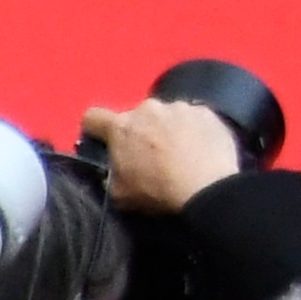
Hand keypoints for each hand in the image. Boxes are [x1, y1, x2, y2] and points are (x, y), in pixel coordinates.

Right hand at [80, 100, 241, 214]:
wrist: (207, 187)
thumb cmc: (157, 191)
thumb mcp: (118, 192)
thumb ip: (109, 173)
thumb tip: (113, 167)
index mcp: (121, 126)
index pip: (93, 117)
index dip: (94, 129)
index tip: (103, 142)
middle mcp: (149, 109)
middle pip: (135, 116)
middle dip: (138, 131)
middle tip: (149, 154)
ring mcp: (181, 106)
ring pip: (166, 114)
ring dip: (167, 128)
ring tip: (179, 151)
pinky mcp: (208, 111)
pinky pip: (193, 117)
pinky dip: (193, 128)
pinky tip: (199, 147)